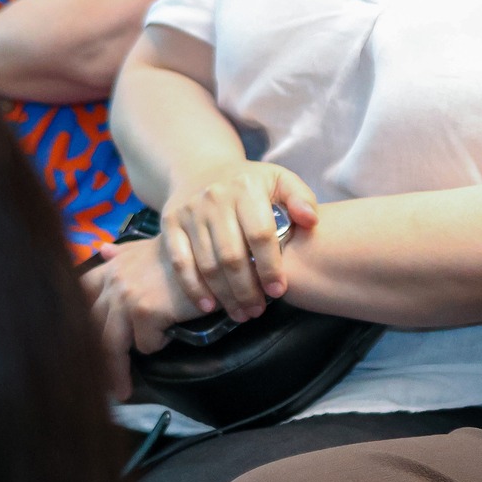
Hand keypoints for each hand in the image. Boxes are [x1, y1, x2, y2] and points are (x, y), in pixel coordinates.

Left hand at [80, 237, 205, 400]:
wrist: (213, 254)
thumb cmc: (187, 253)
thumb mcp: (151, 248)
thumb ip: (125, 254)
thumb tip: (103, 251)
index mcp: (112, 268)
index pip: (80, 294)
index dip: (78, 321)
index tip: (79, 345)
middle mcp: (114, 281)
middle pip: (90, 328)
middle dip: (92, 359)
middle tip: (98, 384)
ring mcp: (127, 296)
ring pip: (111, 346)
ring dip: (117, 373)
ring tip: (123, 392)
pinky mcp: (146, 311)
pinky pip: (146, 345)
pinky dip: (159, 344)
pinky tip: (173, 333)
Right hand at [160, 162, 320, 322]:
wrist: (201, 168)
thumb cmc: (249, 183)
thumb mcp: (279, 180)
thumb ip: (301, 198)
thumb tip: (311, 220)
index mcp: (246, 187)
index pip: (260, 234)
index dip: (270, 266)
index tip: (279, 290)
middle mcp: (215, 198)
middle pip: (232, 255)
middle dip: (247, 289)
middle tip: (258, 310)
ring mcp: (190, 211)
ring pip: (207, 263)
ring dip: (225, 295)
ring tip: (241, 313)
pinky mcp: (170, 223)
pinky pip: (180, 262)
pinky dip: (194, 288)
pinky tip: (209, 306)